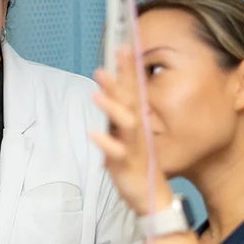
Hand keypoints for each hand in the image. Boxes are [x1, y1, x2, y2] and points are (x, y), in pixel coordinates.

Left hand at [89, 46, 169, 215]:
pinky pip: (116, 152)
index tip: (125, 47)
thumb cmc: (136, 162)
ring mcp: (133, 146)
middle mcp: (137, 130)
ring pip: (125, 123)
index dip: (129, 70)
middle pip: (131, 99)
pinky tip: (92, 133)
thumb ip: (116, 114)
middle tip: (115, 56)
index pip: (134, 90)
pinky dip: (105, 143)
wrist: (151, 196)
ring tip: (95, 92)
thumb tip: (105, 90)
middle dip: (123, 78)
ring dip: (112, 107)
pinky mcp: (127, 164)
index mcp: (136, 121)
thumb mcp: (125, 135)